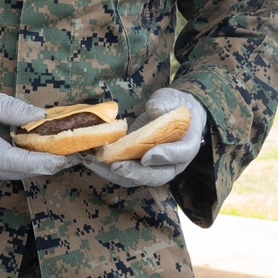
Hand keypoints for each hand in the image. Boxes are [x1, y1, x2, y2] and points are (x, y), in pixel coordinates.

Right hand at [0, 78, 71, 181]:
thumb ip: (12, 109)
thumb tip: (41, 118)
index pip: (10, 160)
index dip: (39, 162)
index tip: (62, 159)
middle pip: (13, 171)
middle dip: (43, 165)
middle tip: (71, 155)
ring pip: (10, 174)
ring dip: (34, 166)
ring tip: (59, 155)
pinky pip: (1, 171)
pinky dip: (20, 164)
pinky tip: (36, 154)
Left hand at [82, 87, 206, 187]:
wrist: (172, 113)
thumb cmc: (174, 106)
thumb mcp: (172, 99)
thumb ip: (165, 104)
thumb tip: (155, 111)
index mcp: (187, 146)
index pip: (179, 155)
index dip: (165, 156)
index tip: (148, 156)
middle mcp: (172, 164)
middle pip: (155, 175)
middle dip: (134, 173)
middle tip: (116, 166)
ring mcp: (153, 168)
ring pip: (136, 178)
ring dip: (113, 174)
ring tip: (94, 163)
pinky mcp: (137, 166)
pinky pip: (123, 172)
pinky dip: (106, 168)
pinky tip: (90, 159)